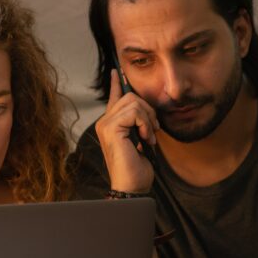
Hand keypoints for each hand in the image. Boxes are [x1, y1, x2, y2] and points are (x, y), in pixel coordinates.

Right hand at [95, 70, 158, 192]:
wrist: (132, 185)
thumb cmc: (137, 168)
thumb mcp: (140, 140)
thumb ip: (139, 123)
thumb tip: (146, 108)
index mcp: (110, 124)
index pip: (114, 97)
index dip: (117, 83)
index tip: (118, 71)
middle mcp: (104, 122)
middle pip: (130, 96)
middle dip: (148, 111)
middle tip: (153, 131)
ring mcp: (105, 124)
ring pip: (134, 102)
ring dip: (148, 120)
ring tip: (149, 138)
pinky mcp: (111, 128)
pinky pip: (135, 112)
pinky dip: (146, 124)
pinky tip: (145, 139)